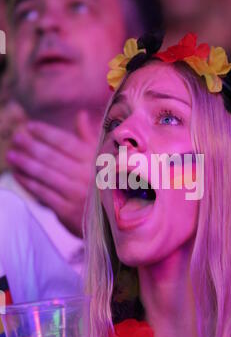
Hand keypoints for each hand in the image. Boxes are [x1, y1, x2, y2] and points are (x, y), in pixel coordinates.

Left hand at [6, 111, 98, 235]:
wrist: (112, 221)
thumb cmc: (103, 185)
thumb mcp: (102, 161)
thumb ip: (88, 138)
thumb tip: (81, 115)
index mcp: (95, 161)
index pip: (67, 142)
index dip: (47, 133)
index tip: (30, 126)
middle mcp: (87, 176)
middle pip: (53, 157)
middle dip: (32, 146)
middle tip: (17, 137)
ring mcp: (77, 194)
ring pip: (46, 175)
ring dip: (26, 164)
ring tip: (12, 155)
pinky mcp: (68, 211)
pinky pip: (43, 194)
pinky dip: (28, 183)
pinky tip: (18, 175)